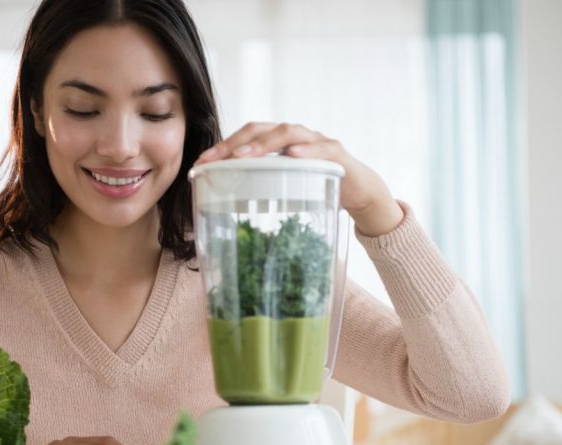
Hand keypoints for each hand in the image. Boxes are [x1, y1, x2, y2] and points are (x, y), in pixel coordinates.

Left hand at [195, 122, 403, 235]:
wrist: (360, 192)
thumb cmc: (317, 188)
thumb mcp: (286, 186)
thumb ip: (262, 185)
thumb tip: (225, 200)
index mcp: (279, 142)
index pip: (246, 136)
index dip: (223, 146)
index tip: (201, 163)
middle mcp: (296, 136)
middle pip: (262, 128)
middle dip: (236, 142)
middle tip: (216, 159)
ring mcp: (317, 141)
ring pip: (288, 132)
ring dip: (265, 143)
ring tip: (245, 155)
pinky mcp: (337, 154)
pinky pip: (322, 148)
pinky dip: (308, 150)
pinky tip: (294, 155)